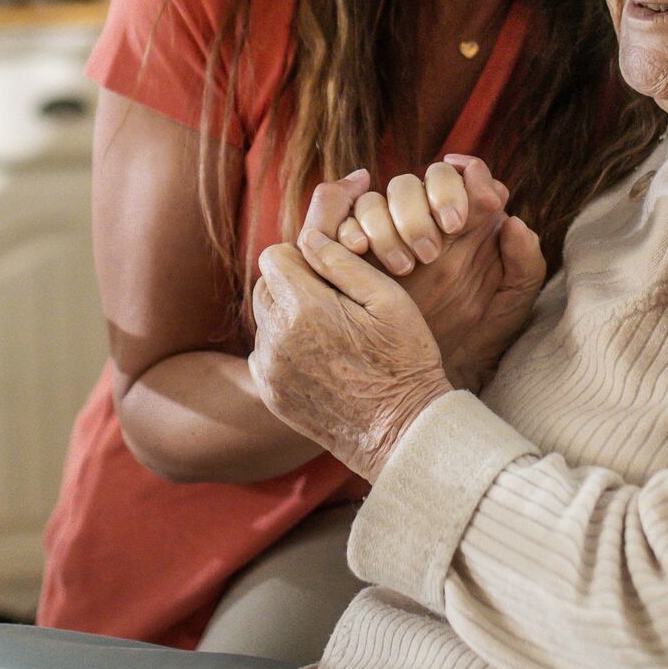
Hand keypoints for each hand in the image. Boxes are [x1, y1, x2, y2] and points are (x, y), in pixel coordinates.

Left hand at [249, 219, 452, 480]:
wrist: (401, 431)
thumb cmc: (404, 361)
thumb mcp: (388, 300)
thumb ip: (343, 263)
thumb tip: (308, 237)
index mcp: (305, 307)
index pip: (274, 256)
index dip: (301, 257)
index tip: (328, 273)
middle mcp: (276, 337)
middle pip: (264, 286)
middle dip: (292, 285)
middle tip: (333, 303)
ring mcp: (270, 369)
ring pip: (263, 320)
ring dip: (287, 317)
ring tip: (330, 333)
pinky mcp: (270, 393)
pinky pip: (264, 354)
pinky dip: (284, 349)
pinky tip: (321, 360)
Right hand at [321, 161, 545, 390]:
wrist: (438, 376)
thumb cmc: (480, 337)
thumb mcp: (512, 304)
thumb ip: (526, 262)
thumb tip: (513, 220)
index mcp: (470, 222)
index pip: (466, 176)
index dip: (463, 184)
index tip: (460, 220)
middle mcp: (430, 217)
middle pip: (421, 178)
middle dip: (424, 204)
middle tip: (432, 250)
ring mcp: (391, 230)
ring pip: (381, 195)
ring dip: (390, 223)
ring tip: (404, 266)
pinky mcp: (356, 250)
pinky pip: (346, 221)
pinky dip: (352, 229)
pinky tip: (361, 251)